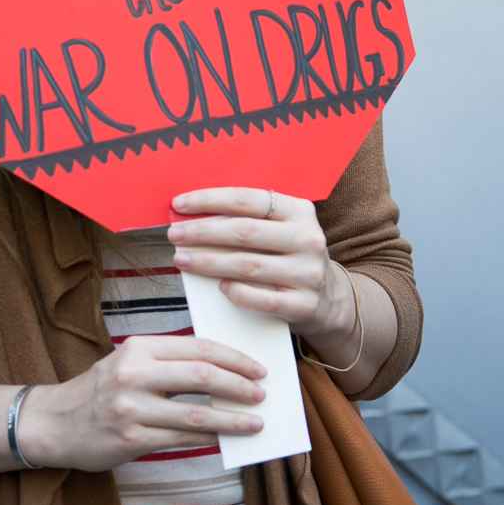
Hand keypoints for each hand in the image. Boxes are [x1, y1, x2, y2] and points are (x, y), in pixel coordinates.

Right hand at [20, 335, 266, 472]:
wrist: (54, 423)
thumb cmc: (100, 391)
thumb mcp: (128, 363)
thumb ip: (168, 363)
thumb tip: (223, 370)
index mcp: (138, 348)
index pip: (198, 348)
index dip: (234, 359)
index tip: (258, 369)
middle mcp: (134, 374)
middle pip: (202, 376)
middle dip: (239, 386)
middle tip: (262, 394)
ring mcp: (131, 408)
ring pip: (197, 415)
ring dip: (233, 420)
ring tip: (255, 423)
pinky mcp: (131, 439)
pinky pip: (182, 440)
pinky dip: (210, 440)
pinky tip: (225, 440)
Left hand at [167, 186, 354, 338]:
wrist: (329, 300)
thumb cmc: (288, 257)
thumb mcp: (279, 230)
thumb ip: (246, 220)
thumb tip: (191, 214)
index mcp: (299, 211)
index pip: (248, 199)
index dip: (210, 200)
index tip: (179, 205)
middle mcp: (308, 239)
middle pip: (244, 232)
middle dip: (202, 232)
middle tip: (174, 235)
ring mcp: (309, 273)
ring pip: (248, 265)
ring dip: (208, 262)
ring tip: (181, 259)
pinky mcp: (305, 305)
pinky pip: (264, 299)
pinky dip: (238, 293)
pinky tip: (218, 287)